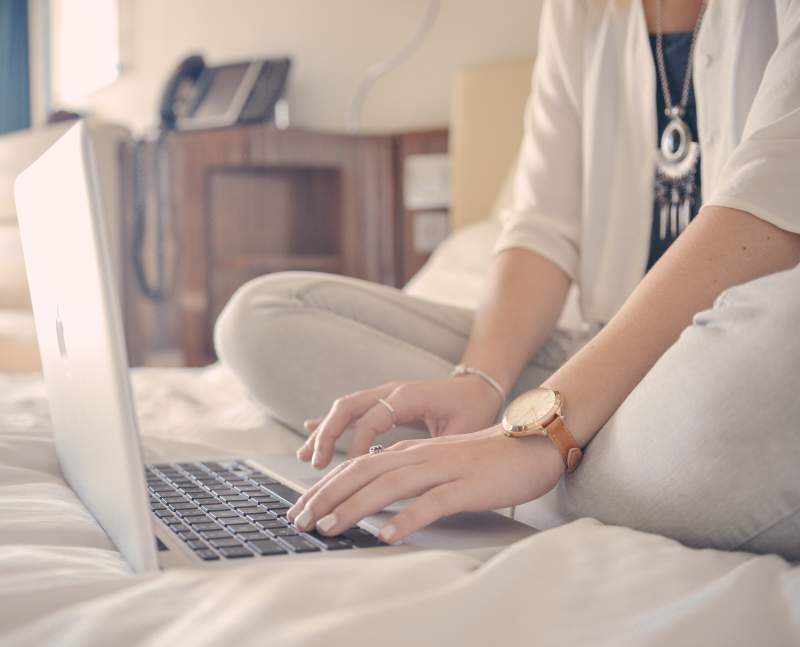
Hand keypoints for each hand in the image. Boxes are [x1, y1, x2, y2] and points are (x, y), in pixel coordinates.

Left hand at [287, 426, 564, 543]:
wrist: (530, 444)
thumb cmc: (483, 460)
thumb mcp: (437, 463)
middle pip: (363, 473)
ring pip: (389, 485)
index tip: (301, 509)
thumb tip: (372, 495)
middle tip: (300, 520)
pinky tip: (387, 535)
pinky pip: (433, 503)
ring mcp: (443, 469)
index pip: (357, 466)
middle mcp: (420, 456)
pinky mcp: (467, 486)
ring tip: (329, 527)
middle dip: (326, 496)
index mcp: (410, 452)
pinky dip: (407, 518)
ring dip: (355, 507)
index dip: (325, 487)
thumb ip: (407, 474)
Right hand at [298, 376, 503, 468]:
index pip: (373, 419)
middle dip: (328, 435)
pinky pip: (351, 411)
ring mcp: (384, 394)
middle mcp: (391, 391)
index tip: (350, 470)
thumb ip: (436, 450)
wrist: (478, 387)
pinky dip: (330, 423)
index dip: (359, 444)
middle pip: (348, 407)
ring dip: (324, 432)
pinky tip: (310, 432)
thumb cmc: (473, 409)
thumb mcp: (461, 432)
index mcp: (409, 396)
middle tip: (315, 464)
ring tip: (306, 458)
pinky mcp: (383, 402)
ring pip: (344, 409)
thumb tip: (416, 478)